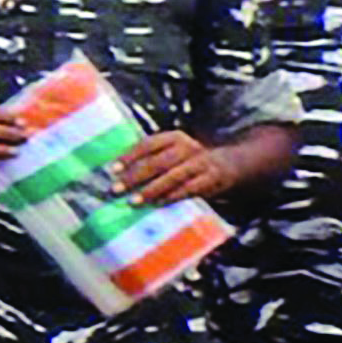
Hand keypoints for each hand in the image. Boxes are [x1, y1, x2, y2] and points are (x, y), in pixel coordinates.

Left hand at [113, 130, 227, 204]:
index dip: (130, 156)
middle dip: (135, 176)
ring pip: (174, 176)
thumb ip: (150, 159)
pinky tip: (157, 204)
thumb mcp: (173, 153)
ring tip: (134, 201)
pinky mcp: (211, 180)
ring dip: (152, 190)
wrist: (228, 165)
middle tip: (116, 189)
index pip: (148, 144)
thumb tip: (116, 174)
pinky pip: (190, 189)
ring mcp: (201, 164)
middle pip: (158, 162)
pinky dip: (173, 196)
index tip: (112, 169)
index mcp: (174, 138)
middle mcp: (188, 148)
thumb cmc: (188, 162)